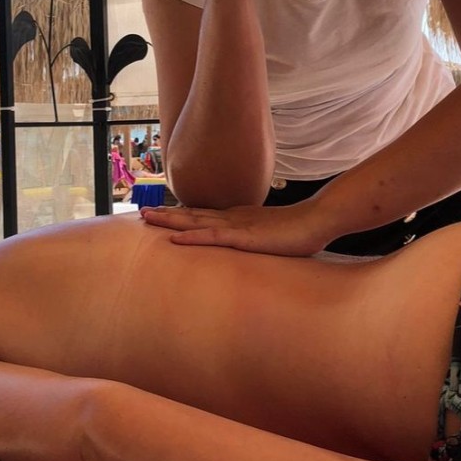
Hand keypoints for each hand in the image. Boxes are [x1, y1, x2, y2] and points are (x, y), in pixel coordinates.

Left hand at [140, 200, 332, 257]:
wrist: (318, 220)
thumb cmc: (300, 232)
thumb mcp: (272, 237)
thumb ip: (258, 241)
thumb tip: (253, 247)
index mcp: (238, 218)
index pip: (204, 216)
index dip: (181, 215)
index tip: (161, 215)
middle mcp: (232, 217)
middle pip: (192, 215)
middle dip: (166, 214)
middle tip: (141, 213)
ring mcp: (237, 225)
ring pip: (195, 222)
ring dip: (169, 220)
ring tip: (147, 218)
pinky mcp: (244, 237)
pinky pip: (212, 237)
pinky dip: (191, 237)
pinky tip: (174, 238)